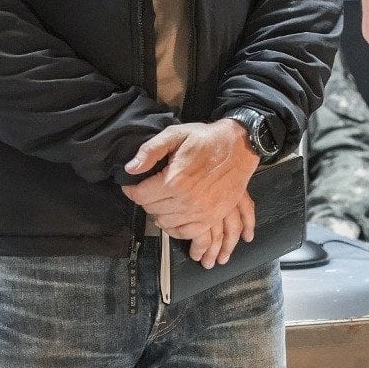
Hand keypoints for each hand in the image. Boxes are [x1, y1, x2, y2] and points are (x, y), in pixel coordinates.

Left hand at [123, 119, 260, 266]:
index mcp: (174, 180)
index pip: (141, 195)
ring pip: (165, 223)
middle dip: (145, 200)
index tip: (130, 185)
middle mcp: (186, 200)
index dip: (132, 190)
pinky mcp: (212, 217)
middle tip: (148, 190)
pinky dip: (175, 228)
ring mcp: (200, 212)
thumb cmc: (206, 139)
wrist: (239, 147)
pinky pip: (186, 233)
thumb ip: (150, 151)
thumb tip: (130, 169)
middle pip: (152, 210)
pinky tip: (173, 217)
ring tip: (160, 201)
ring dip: (159, 214)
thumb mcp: (175, 135)